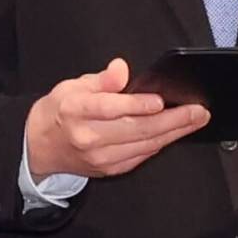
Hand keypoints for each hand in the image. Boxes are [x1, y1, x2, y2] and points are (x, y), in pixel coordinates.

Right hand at [22, 58, 206, 181]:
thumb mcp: (73, 86)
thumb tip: (121, 68)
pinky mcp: (110, 169)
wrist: (41, 148)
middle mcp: (88, 137)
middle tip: (197, 111)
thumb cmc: (60, 112)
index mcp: (75, 111)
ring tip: (195, 120)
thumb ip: (101, 79)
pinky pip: (141, 156)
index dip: (136, 105)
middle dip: (172, 120)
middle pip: (135, 130)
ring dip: (173, 133)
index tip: (160, 100)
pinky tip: (175, 133)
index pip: (109, 109)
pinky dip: (160, 143)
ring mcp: (100, 157)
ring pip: (144, 145)